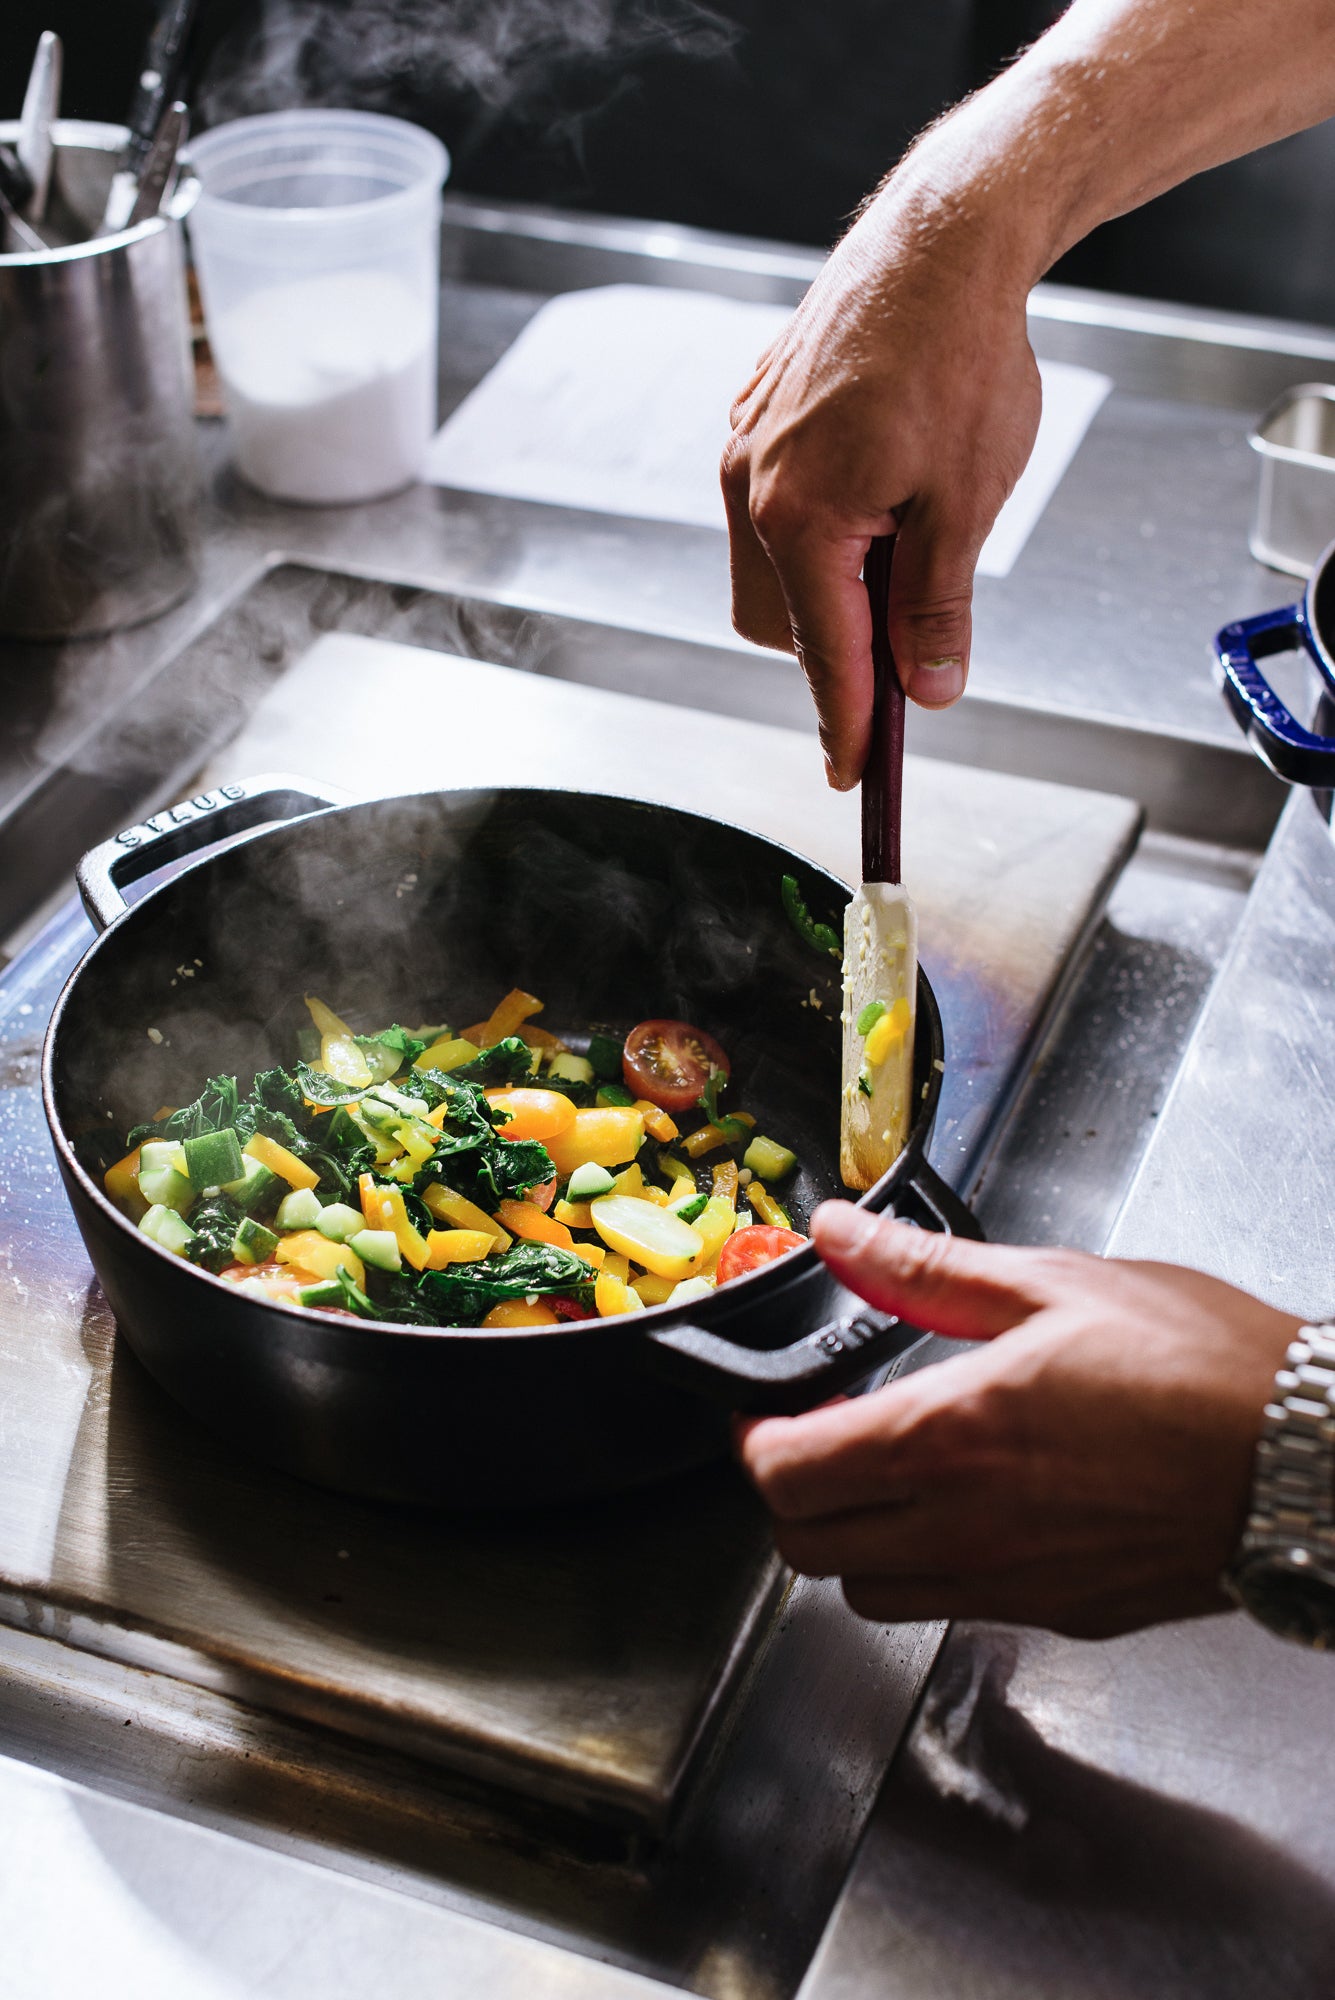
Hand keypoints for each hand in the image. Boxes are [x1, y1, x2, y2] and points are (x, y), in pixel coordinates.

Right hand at [721, 171, 1041, 788]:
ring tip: (902, 546)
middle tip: (908, 641)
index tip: (854, 774)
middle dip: (832, 648)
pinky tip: (877, 493)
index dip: (846, 726)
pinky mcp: (755, 415)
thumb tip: (924, 689)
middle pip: (776, 623)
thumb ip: (933, 610)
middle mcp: (750, 485)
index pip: (821, 658)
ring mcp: (744, 444)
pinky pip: (766, 505)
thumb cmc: (960, 357)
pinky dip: (814, 531)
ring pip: (766, 566)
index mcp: (797, 518)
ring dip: (824, 586)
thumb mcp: (966, 506)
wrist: (943, 241)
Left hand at [738, 1203, 1300, 1637]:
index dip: (758, 1441)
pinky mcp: (1059, 1614)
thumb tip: (841, 1234)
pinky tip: (971, 1509)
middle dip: (793, 1493)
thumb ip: (926, 1268)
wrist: (1308, 1459)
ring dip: (855, 1539)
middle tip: (821, 1437)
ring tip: (892, 1472)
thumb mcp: (1053, 1284)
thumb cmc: (1200, 1366)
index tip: (772, 1410)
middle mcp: (965, 1528)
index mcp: (949, 1436)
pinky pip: (951, 1609)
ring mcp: (1011, 1583)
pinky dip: (929, 1569)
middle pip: (808, 1550)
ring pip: (869, 1595)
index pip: (788, 1474)